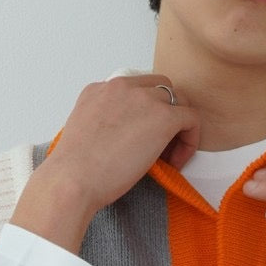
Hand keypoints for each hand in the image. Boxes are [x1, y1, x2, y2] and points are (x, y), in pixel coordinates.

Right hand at [11, 76, 199, 251]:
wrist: (73, 179)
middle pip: (160, 89)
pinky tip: (176, 162)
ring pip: (179, 101)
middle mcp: (122, 86)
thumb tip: (124, 138)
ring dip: (178, 127)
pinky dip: (190, 140)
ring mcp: (143, 99)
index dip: (146, 113)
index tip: (142, 140)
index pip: (136, 89)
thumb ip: (104, 123)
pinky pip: (191, 118)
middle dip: (166, 114)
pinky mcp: (163, 117)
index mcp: (100, 90)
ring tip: (169, 157)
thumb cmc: (74, 170)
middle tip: (160, 147)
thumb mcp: (84, 132)